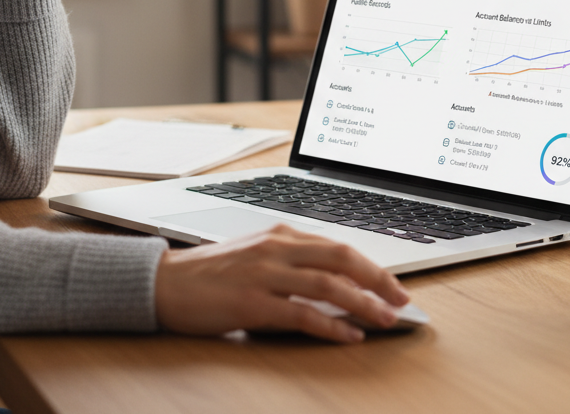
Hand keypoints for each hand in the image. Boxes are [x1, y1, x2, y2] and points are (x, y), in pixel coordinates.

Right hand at [155, 224, 409, 343]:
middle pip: (340, 258)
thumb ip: (291, 260)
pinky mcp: (253, 302)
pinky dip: (331, 325)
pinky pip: (302, 313)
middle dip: (378, 280)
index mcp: (279, 234)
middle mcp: (275, 248)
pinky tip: (350, 336)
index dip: (372, 265)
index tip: (394, 284)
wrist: (166, 283)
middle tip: (402, 300)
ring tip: (386, 320)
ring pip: (328, 284)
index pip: (337, 245)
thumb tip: (335, 279)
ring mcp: (264, 274)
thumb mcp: (255, 255)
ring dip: (364, 303)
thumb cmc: (211, 273)